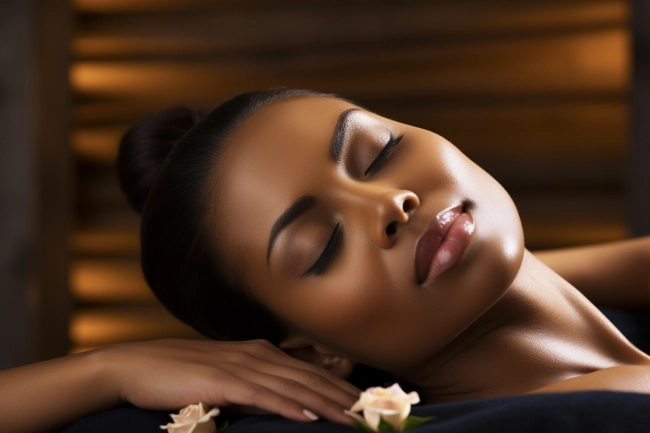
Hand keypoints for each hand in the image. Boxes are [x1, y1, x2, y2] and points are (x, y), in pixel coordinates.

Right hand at [96, 338, 359, 424]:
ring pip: (294, 386)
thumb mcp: (225, 378)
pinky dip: (290, 406)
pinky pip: (264, 396)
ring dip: (326, 403)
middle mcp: (257, 354)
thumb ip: (254, 387)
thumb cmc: (180, 374)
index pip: (307, 370)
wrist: (138, 365)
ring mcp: (241, 365)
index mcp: (259, 352)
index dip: (337, 385)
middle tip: (372, 410)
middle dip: (342, 394)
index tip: (361, 400)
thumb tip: (281, 402)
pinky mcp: (224, 381)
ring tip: (353, 417)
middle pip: (309, 376)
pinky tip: (309, 416)